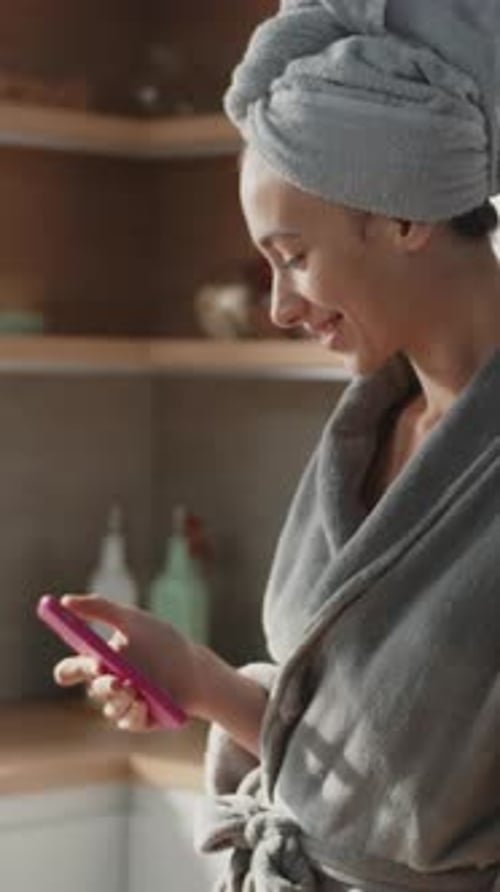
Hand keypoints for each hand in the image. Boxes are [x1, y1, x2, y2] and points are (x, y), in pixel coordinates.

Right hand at [53, 594, 203, 731]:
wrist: (196, 668)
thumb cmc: (162, 642)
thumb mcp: (132, 620)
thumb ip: (100, 608)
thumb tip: (65, 600)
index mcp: (100, 661)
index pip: (71, 671)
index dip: (69, 669)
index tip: (82, 658)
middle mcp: (108, 684)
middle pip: (91, 688)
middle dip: (98, 680)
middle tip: (103, 669)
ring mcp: (122, 704)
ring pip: (109, 707)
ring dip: (118, 695)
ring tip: (132, 685)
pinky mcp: (138, 720)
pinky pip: (128, 721)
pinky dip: (134, 710)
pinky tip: (143, 701)